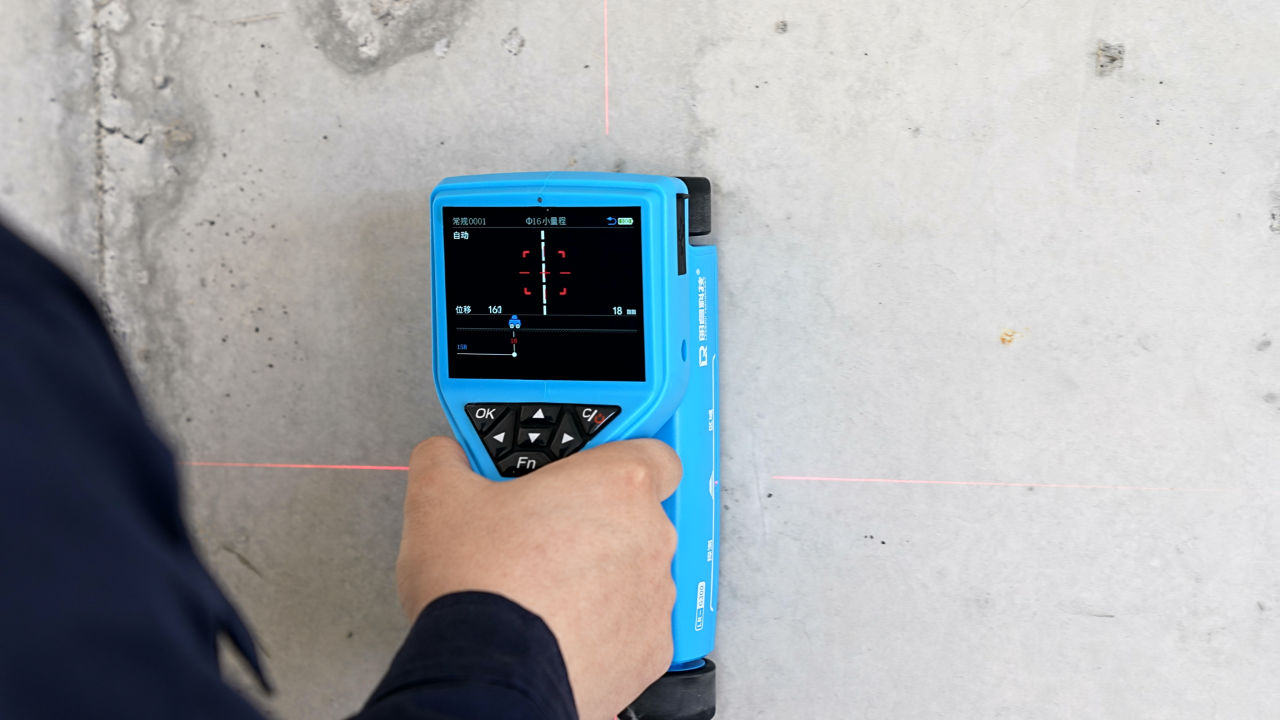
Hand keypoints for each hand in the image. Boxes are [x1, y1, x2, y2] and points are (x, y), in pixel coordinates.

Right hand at [397, 436, 682, 719]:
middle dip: (595, 523)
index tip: (587, 474)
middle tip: (544, 536)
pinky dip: (604, 627)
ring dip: (600, 577)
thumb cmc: (479, 584)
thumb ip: (448, 459)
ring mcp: (655, 597)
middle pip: (637, 517)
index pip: (652, 452)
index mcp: (618, 484)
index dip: (617, 462)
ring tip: (545, 588)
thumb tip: (445, 457)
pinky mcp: (651, 651)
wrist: (485, 672)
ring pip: (635, 574)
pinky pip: (633, 628)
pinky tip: (559, 627)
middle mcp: (651, 538)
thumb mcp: (438, 497)